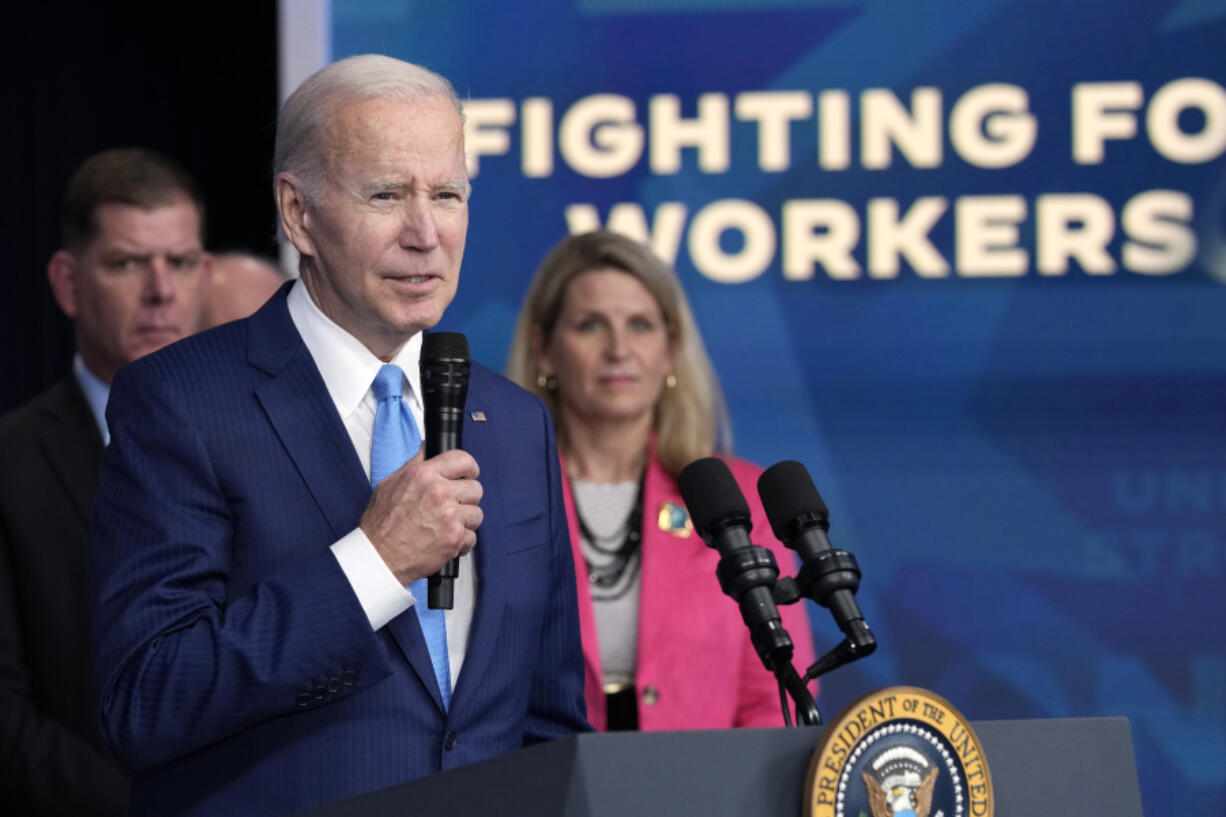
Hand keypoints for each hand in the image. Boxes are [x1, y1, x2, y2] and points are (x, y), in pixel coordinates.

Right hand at [359, 449, 482, 585]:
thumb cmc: (381, 524)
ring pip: (476, 513)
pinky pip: (472, 537)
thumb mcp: (390, 484)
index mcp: (424, 475)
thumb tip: (427, 448)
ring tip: (446, 526)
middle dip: (466, 498)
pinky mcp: (455, 538)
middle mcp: (439, 493)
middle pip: (475, 488)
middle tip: (452, 506)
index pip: (463, 459)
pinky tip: (445, 541)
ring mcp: (449, 516)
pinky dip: (461, 542)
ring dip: (465, 521)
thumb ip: (414, 464)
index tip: (468, 475)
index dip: (468, 468)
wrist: (378, 557)